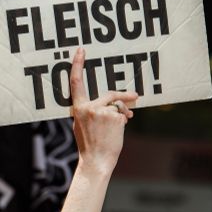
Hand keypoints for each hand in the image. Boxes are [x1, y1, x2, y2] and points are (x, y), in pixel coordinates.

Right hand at [70, 48, 136, 175]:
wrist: (96, 160)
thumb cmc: (89, 144)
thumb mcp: (81, 125)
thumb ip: (90, 110)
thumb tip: (109, 102)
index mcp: (78, 109)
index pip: (76, 83)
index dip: (78, 65)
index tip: (81, 50)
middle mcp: (89, 108)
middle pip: (109, 94)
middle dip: (124, 96)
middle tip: (136, 95)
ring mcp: (102, 112)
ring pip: (118, 105)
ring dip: (123, 112)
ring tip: (121, 124)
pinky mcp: (115, 117)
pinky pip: (123, 113)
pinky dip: (125, 119)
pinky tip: (120, 130)